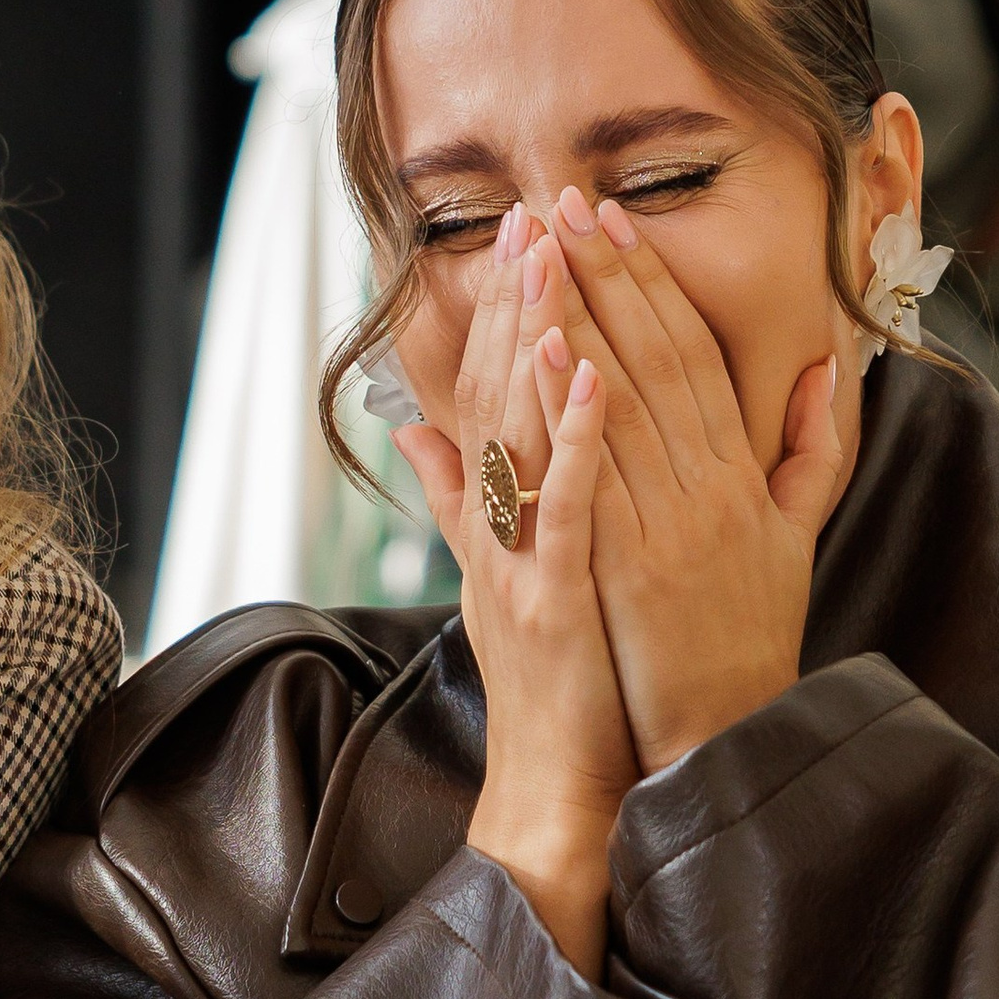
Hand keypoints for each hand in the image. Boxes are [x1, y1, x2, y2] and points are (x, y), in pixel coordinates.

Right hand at [396, 208, 634, 976]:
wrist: (551, 785)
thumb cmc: (548, 681)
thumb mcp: (494, 577)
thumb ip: (452, 497)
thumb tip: (406, 427)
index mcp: (492, 515)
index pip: (491, 391)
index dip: (502, 311)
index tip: (522, 232)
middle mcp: (493, 528)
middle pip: (497, 395)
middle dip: (515, 303)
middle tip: (533, 214)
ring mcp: (517, 562)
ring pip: (522, 435)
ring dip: (535, 344)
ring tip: (553, 262)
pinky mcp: (549, 601)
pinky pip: (564, 506)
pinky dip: (575, 440)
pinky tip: (592, 377)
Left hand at [543, 185, 848, 773]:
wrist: (727, 736)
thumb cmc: (752, 640)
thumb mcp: (798, 539)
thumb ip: (816, 452)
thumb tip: (828, 369)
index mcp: (742, 476)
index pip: (693, 357)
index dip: (653, 283)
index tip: (615, 221)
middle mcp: (711, 489)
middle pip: (655, 360)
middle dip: (609, 274)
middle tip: (567, 201)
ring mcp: (672, 526)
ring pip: (623, 401)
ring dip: (581, 316)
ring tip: (544, 251)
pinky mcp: (634, 567)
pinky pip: (597, 470)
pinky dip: (570, 408)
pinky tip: (544, 351)